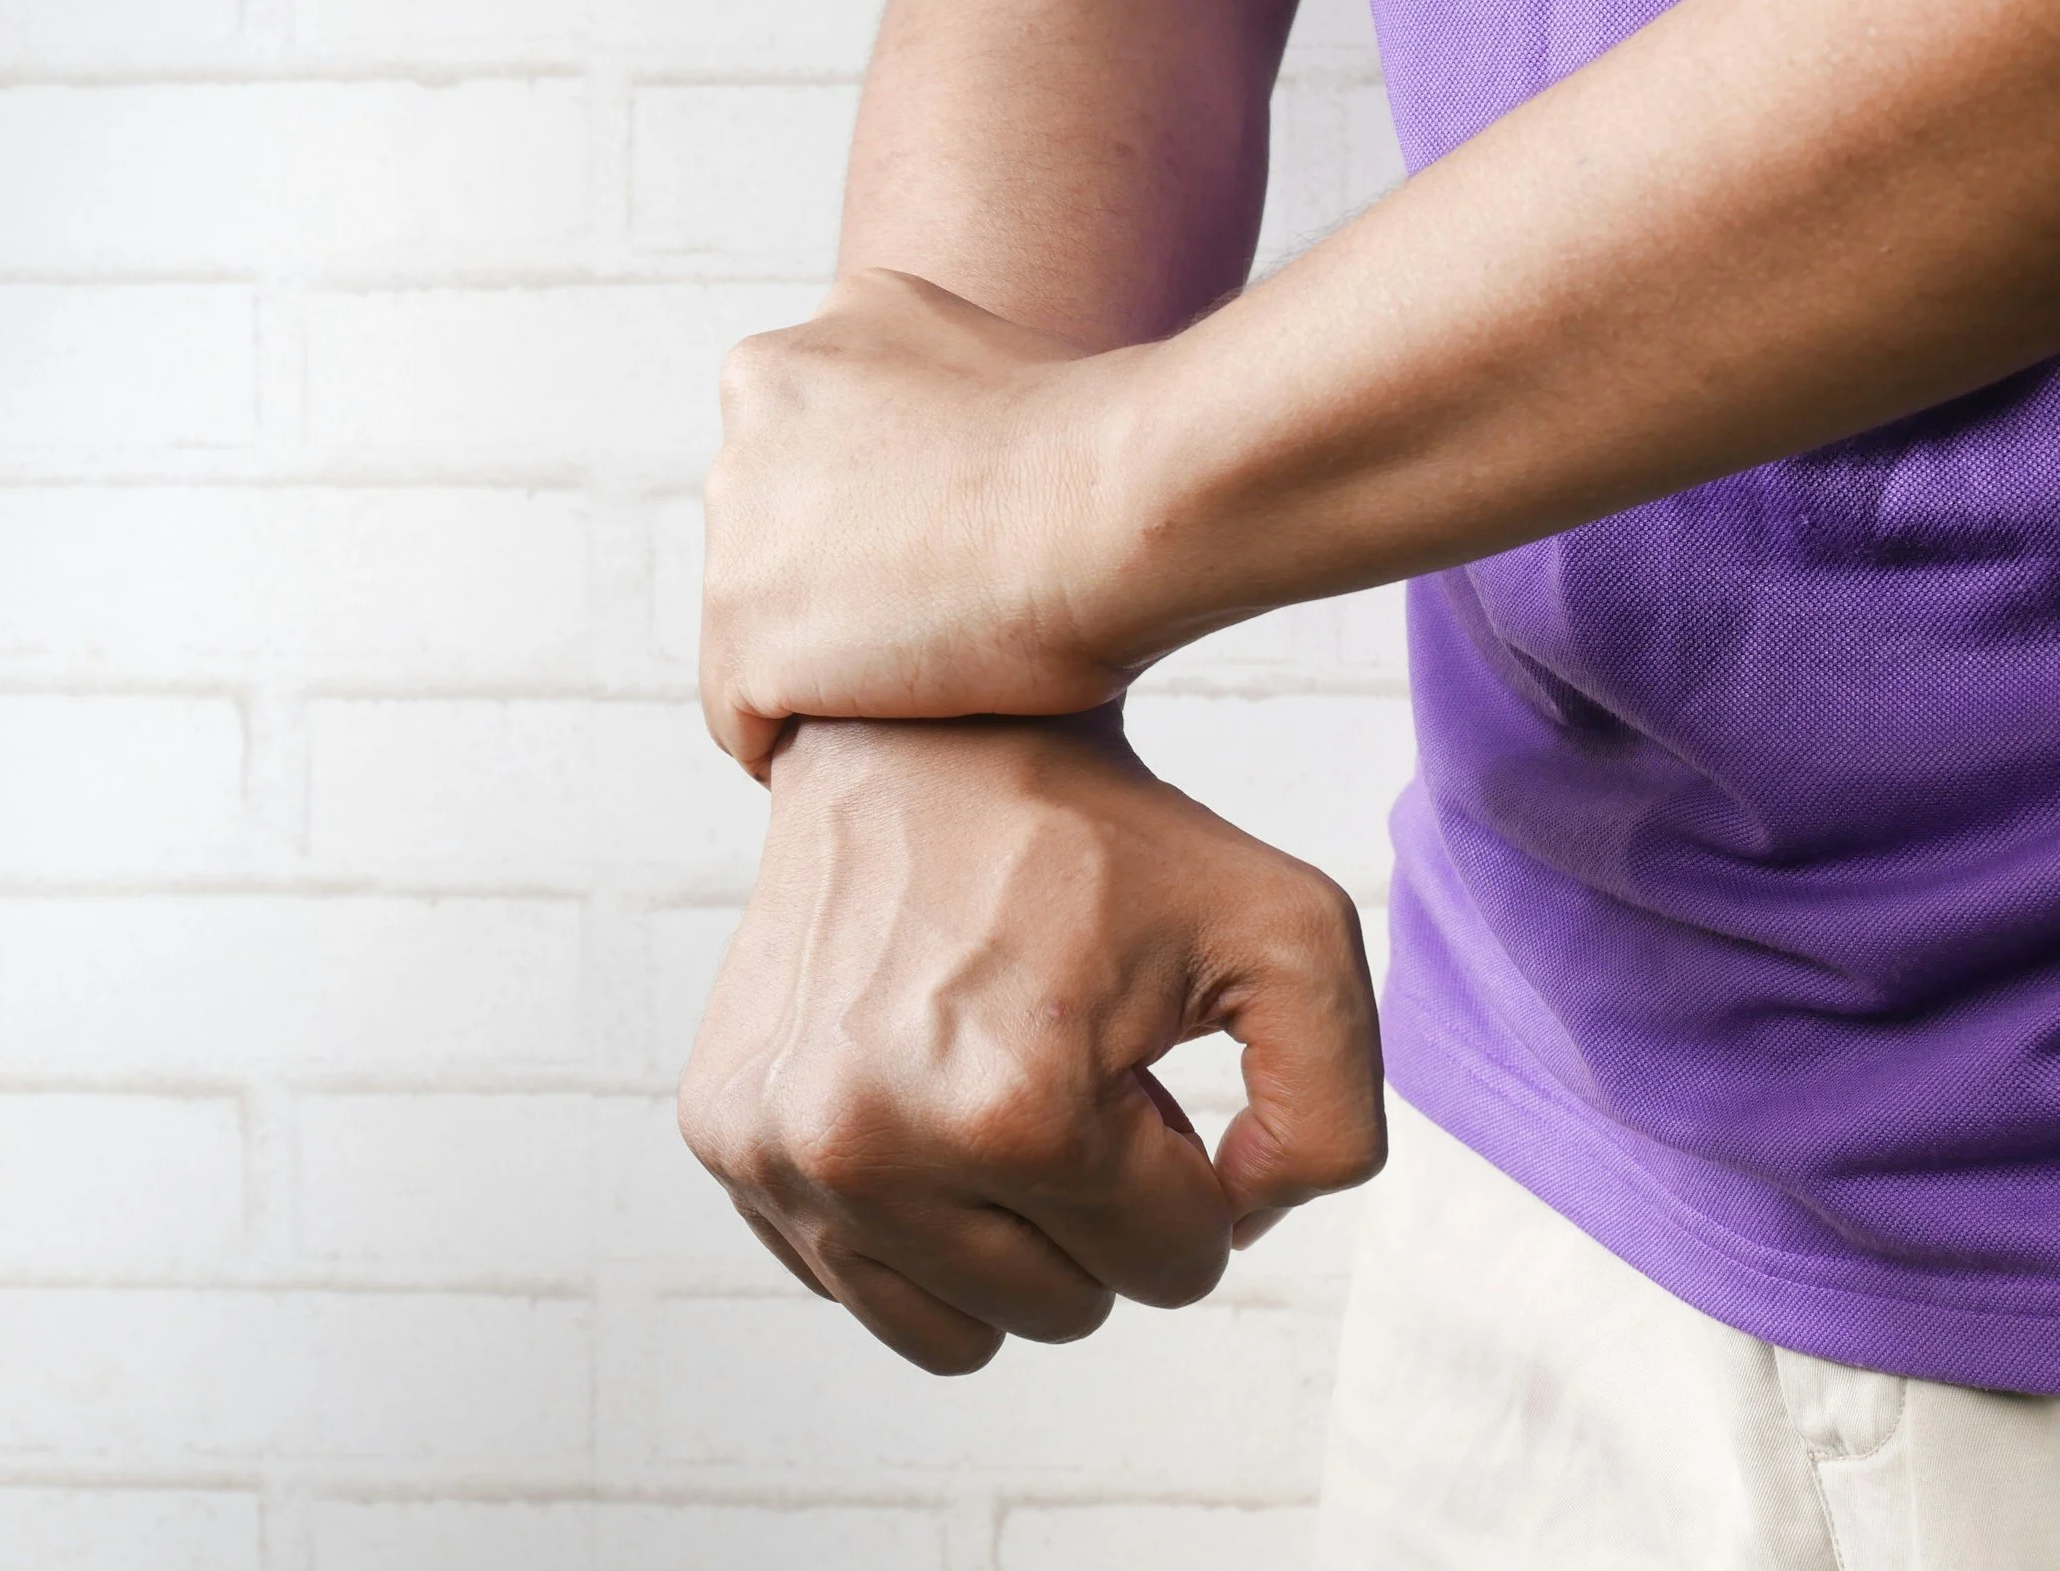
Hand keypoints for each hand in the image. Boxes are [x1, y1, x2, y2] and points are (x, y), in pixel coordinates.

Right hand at [676, 712, 1383, 1373]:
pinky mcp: (726, 1136)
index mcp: (1020, 1111)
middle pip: (1067, 1312)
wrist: (914, 730)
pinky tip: (924, 1095)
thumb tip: (1240, 1227)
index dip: (1191, 1176)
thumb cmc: (1104, 830)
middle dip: (1100, 1210)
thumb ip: (1333, 1117)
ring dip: (1005, 1234)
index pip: (1177, 1269)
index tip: (1148, 1078)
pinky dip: (911, 1219)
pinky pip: (854, 1280)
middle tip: (1074, 1074)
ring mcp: (780, 1151)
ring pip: (956, 1329)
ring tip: (1000, 1094)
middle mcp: (874, 1149)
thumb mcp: (1289, 935)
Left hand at [702, 269, 1166, 777]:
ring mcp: (736, 532)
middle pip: (763, 540)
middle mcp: (748, 423)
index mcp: (802, 352)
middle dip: (825, 591)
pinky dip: (784, 748)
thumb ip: (927, 407)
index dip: (855, 530)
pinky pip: (740, 718)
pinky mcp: (745, 636)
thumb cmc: (1101, 449)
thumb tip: (947, 457)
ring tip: (896, 720)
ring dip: (811, 672)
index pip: (792, 462)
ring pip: (747, 629)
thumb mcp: (983, 368)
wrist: (1117, 500)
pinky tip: (855, 772)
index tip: (916, 577)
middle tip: (917, 650)